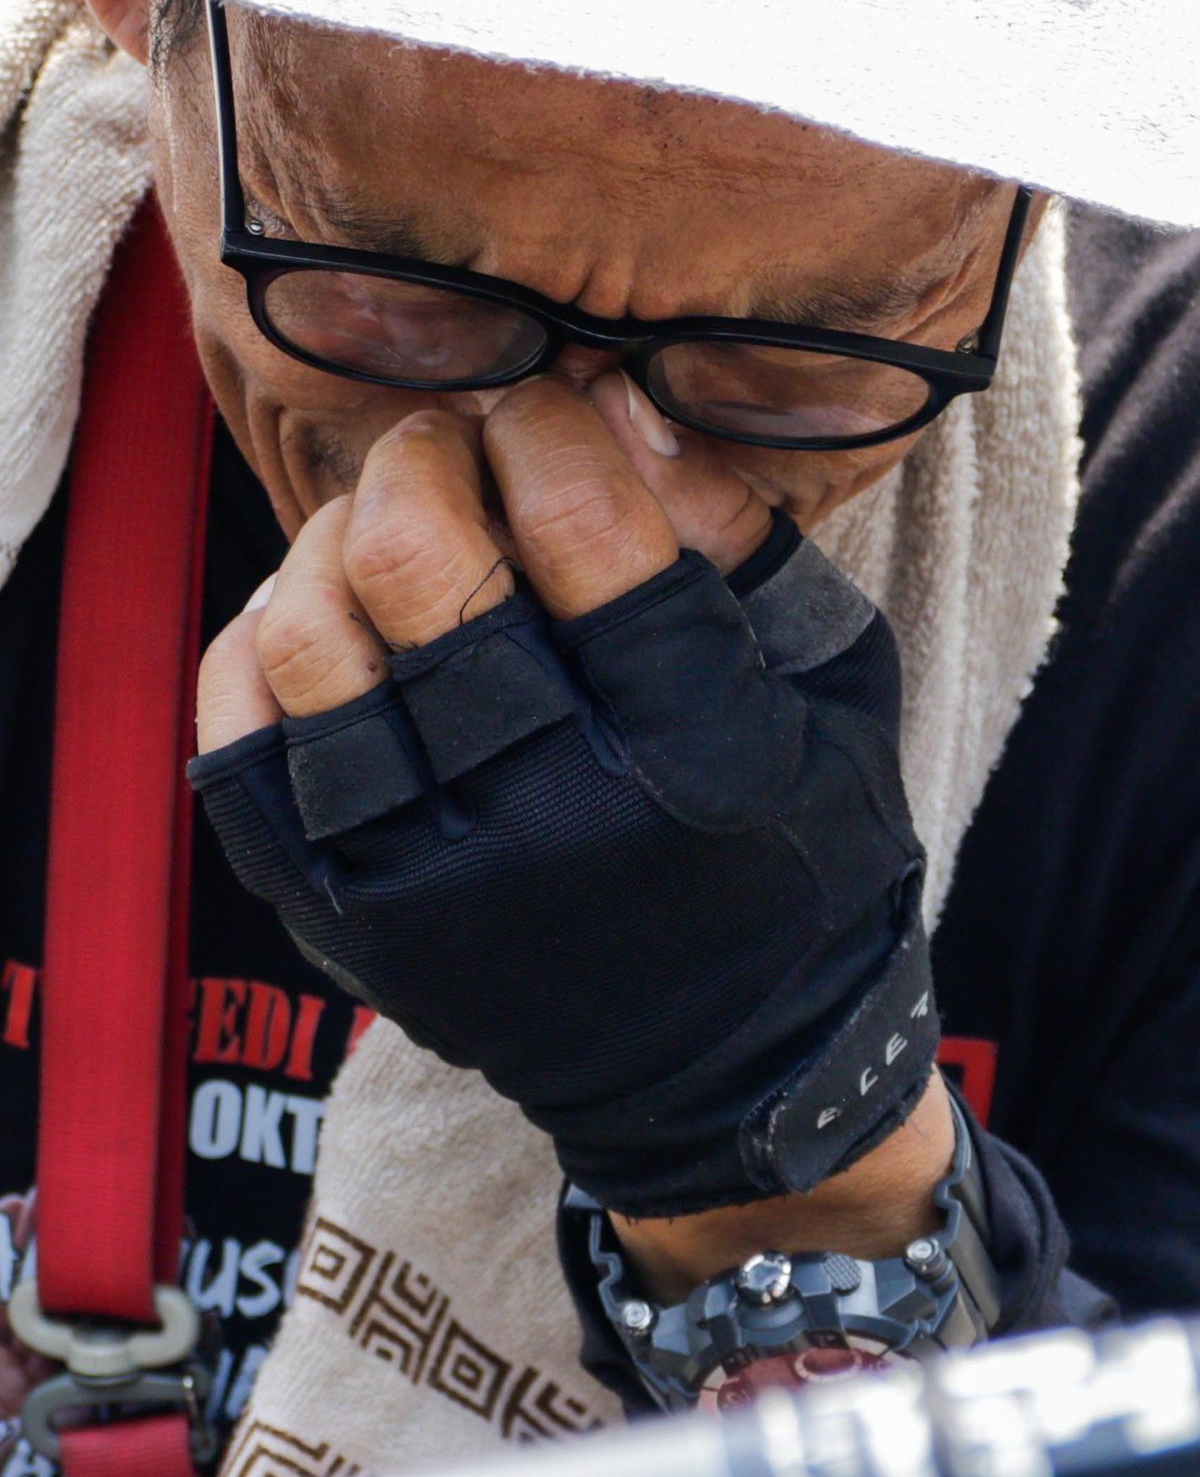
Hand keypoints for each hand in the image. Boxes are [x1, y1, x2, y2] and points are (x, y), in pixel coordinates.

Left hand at [192, 373, 938, 1222]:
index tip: (548, 407)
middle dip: (421, 456)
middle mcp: (548, 812)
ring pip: (311, 637)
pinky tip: (321, 617)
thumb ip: (737, 534)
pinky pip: (238, 740)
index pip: (576, 521)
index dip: (544, 422)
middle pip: (414, 560)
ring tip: (384, 527)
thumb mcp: (834, 682)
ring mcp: (425, 874)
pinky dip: (260, 643)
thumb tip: (609, 397)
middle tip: (449, 446)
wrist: (731, 1079)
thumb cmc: (798, 850)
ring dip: (333, 537)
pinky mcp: (344, 919)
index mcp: (696, 743)